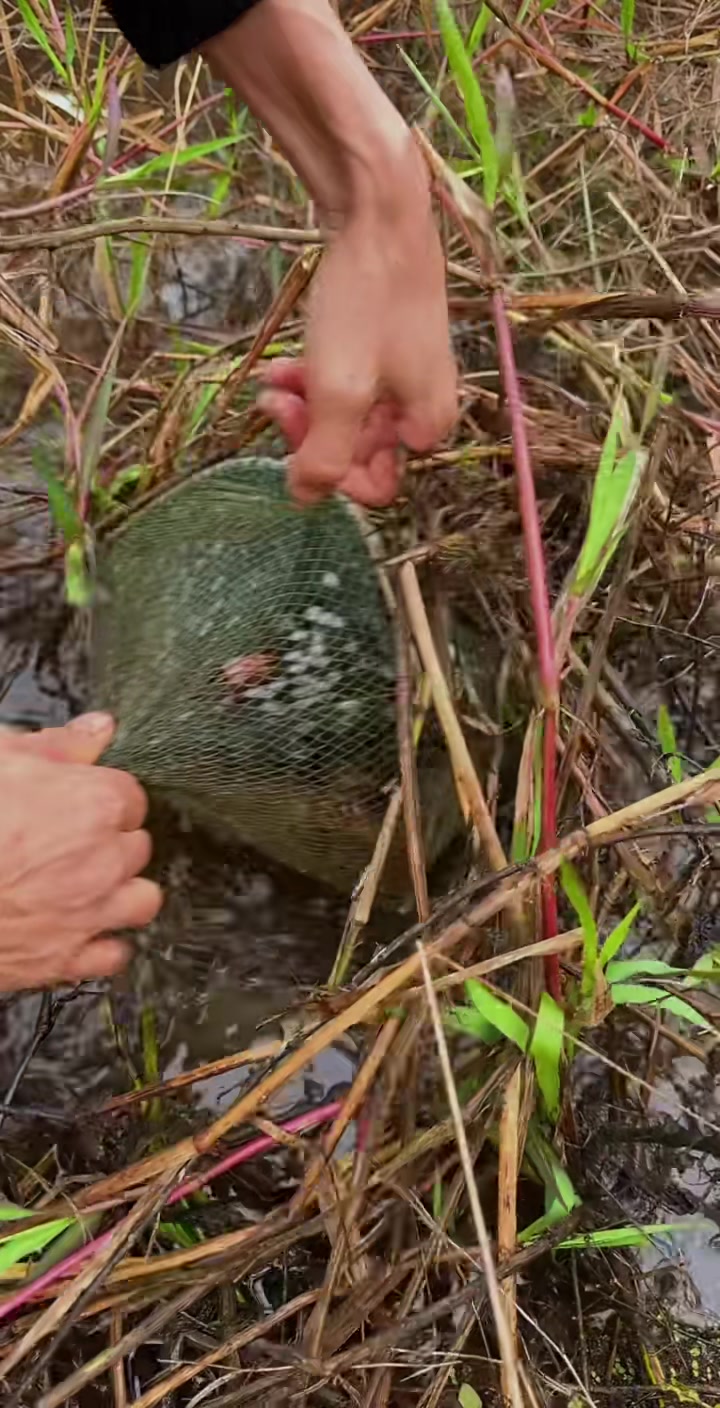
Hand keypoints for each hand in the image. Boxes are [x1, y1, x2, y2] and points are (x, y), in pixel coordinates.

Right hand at [0, 713, 160, 991]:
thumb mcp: (1, 758)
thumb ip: (58, 744)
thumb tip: (99, 729)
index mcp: (96, 805)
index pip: (132, 797)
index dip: (103, 798)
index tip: (81, 802)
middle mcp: (104, 862)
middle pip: (136, 847)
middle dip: (110, 842)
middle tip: (71, 840)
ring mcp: (88, 915)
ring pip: (142, 901)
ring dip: (121, 892)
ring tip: (87, 884)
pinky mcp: (64, 959)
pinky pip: (113, 955)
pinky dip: (101, 944)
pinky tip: (78, 929)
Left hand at [201, 0, 456, 507]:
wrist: (379, 209)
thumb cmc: (366, 301)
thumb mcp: (340, 391)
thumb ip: (324, 456)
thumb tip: (305, 499)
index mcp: (429, 425)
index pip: (376, 486)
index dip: (329, 475)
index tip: (296, 441)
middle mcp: (426, 405)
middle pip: (358, 450)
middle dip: (310, 433)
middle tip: (275, 402)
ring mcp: (408, 372)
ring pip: (345, 415)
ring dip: (305, 405)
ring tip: (272, 379)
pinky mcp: (388, 342)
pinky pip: (346, 379)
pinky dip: (315, 376)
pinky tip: (284, 362)